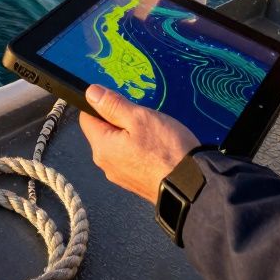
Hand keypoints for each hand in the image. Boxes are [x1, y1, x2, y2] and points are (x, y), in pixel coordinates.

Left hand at [79, 84, 201, 202]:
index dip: (101, 105)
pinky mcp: (135, 182)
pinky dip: (140, 150)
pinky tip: (158, 149)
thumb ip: (112, 105)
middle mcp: (105, 164)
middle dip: (119, 120)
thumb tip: (90, 93)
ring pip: (118, 145)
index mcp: (101, 147)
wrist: (192, 186)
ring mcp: (120, 176)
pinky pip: (130, 158)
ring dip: (131, 135)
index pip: (87, 117)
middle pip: (103, 132)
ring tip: (154, 134)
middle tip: (143, 119)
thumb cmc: (166, 149)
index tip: (123, 103)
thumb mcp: (139, 118)